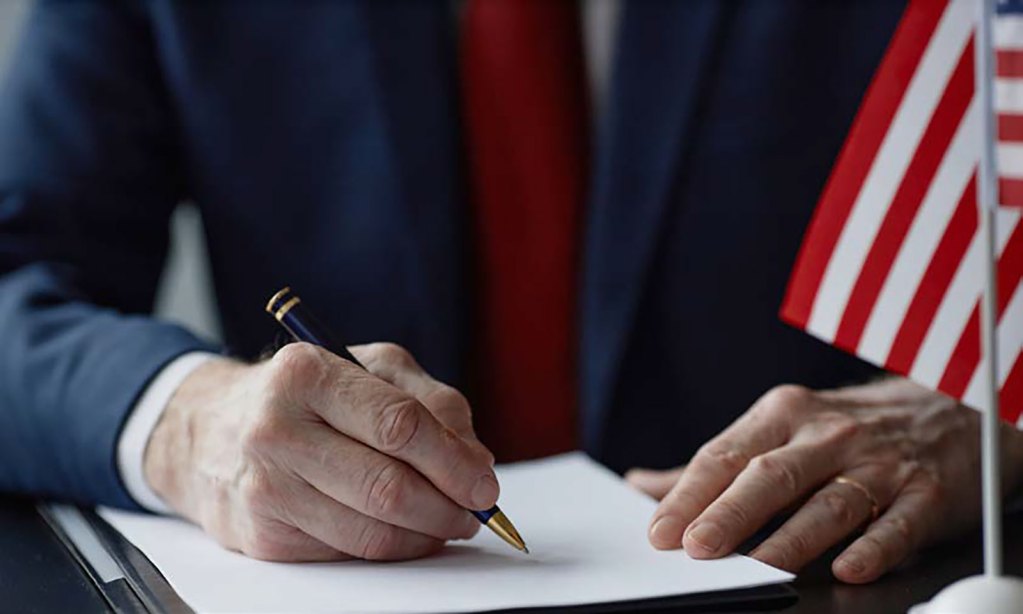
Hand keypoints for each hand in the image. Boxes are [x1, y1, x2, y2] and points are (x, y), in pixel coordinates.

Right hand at [143, 342, 496, 561]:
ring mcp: (265, 487)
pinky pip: (346, 553)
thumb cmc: (306, 395)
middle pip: (388, 486)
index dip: (453, 461)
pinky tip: (404, 532)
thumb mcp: (370, 369)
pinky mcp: (261, 536)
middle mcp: (276, 429)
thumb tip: (476, 461)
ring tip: (449, 523)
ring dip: (426, 535)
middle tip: (476, 512)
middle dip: (448, 506)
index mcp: (306, 373)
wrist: (210, 432)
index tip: (485, 484)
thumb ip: (432, 403)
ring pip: (370, 531)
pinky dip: (390, 548)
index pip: (399, 425)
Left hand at [626, 378, 1022, 582]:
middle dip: (730, 512)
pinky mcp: (926, 492)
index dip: (690, 494)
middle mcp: (827, 433)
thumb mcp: (777, 428)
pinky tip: (849, 568)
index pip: (726, 454)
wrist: (948, 408)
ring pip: (829, 502)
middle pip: (771, 475)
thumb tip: (640, 487)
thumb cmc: (842, 428)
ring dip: (791, 538)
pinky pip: (898, 523)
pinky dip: (875, 546)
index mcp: (782, 414)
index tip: (659, 531)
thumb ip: (713, 463)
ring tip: (759, 570)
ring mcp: (879, 462)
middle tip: (696, 548)